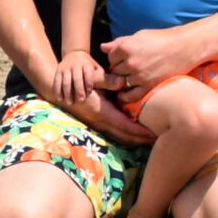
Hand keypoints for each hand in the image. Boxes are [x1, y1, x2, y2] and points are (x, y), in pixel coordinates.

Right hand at [36, 64, 152, 145]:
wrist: (60, 90)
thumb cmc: (77, 81)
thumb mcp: (92, 77)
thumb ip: (107, 80)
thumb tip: (122, 82)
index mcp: (102, 111)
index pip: (125, 125)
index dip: (139, 131)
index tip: (153, 134)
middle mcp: (101, 121)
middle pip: (124, 136)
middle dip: (141, 139)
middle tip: (158, 140)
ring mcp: (98, 124)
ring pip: (120, 137)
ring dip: (134, 140)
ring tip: (150, 139)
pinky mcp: (98, 122)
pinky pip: (116, 133)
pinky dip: (127, 135)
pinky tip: (136, 134)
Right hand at [54, 50, 104, 102]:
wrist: (73, 55)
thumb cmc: (90, 68)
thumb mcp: (99, 71)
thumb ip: (108, 79)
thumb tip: (122, 82)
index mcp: (86, 64)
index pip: (88, 73)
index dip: (89, 81)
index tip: (90, 91)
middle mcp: (75, 65)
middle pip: (76, 78)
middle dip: (78, 88)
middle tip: (82, 100)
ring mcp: (65, 69)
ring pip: (66, 81)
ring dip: (68, 92)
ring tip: (70, 102)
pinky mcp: (58, 72)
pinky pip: (57, 82)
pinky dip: (58, 90)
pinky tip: (60, 99)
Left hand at [100, 24, 201, 92]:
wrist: (184, 47)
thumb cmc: (162, 39)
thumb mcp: (139, 36)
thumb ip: (120, 42)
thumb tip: (103, 47)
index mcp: (127, 47)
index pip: (111, 56)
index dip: (116, 57)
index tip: (123, 58)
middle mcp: (131, 62)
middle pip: (115, 70)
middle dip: (120, 69)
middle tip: (128, 68)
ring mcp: (139, 76)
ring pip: (122, 82)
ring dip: (124, 81)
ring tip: (132, 77)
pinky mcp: (149, 85)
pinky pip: (131, 95)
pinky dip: (126, 96)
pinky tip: (125, 95)